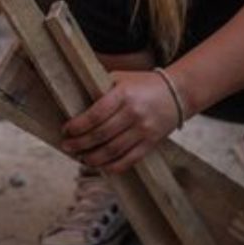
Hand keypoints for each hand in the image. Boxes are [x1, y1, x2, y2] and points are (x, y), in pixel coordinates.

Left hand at [59, 70, 178, 173]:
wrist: (177, 92)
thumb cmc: (142, 84)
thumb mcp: (120, 78)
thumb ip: (99, 88)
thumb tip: (72, 101)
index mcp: (123, 94)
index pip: (95, 114)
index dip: (77, 126)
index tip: (65, 130)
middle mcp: (134, 113)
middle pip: (101, 134)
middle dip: (79, 143)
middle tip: (66, 146)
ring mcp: (144, 130)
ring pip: (113, 150)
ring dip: (93, 158)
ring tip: (80, 157)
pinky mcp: (151, 143)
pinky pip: (129, 159)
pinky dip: (113, 166)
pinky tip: (100, 165)